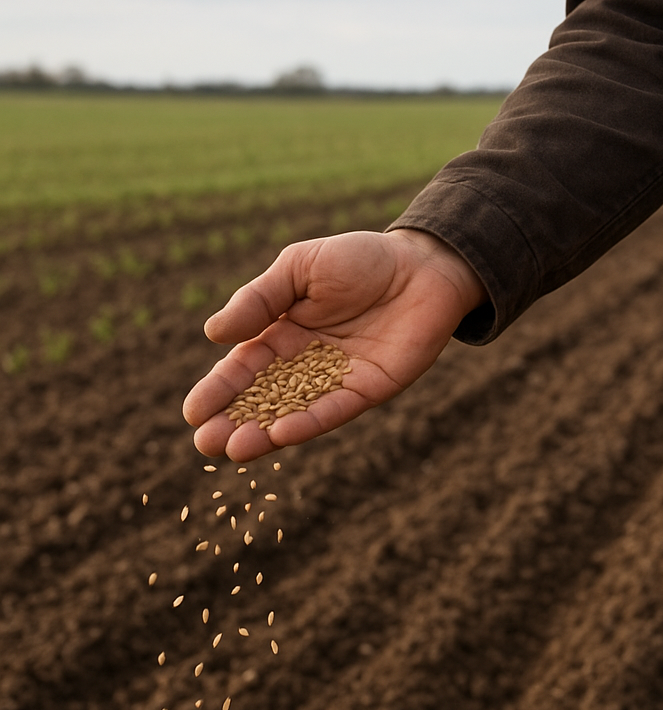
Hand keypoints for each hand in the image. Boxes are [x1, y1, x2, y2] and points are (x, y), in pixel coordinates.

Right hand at [182, 228, 486, 460]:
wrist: (422, 265)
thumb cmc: (360, 259)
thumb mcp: (299, 268)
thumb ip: (259, 300)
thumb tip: (213, 334)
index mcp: (281, 332)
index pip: (242, 368)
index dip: (218, 390)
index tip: (192, 412)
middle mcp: (305, 363)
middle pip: (262, 399)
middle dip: (233, 422)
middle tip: (205, 444)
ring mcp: (336, 380)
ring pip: (293, 412)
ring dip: (264, 433)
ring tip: (234, 449)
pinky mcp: (369, 389)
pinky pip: (334, 410)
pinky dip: (309, 422)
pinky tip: (281, 434)